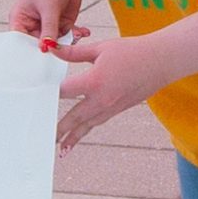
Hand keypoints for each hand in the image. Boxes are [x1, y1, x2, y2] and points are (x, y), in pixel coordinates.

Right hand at [9, 0, 89, 47]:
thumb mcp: (49, 7)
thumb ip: (48, 30)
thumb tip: (46, 49)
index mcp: (20, 18)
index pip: (19, 41)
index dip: (28, 50)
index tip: (41, 57)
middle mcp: (32, 24)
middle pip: (38, 44)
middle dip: (51, 48)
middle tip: (63, 52)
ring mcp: (48, 24)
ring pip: (55, 42)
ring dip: (67, 42)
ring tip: (77, 36)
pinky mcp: (62, 23)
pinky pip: (67, 36)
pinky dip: (76, 36)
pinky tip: (84, 32)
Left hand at [54, 37, 169, 153]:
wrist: (162, 61)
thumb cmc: (132, 51)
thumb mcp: (100, 49)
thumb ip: (74, 53)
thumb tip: (52, 49)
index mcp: (94, 81)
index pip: (63, 91)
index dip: (49, 93)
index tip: (35, 98)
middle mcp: (101, 99)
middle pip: (73, 118)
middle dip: (58, 129)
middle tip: (44, 139)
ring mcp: (111, 107)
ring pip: (87, 125)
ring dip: (73, 137)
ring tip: (60, 149)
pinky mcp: (118, 109)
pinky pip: (98, 122)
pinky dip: (87, 130)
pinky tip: (80, 135)